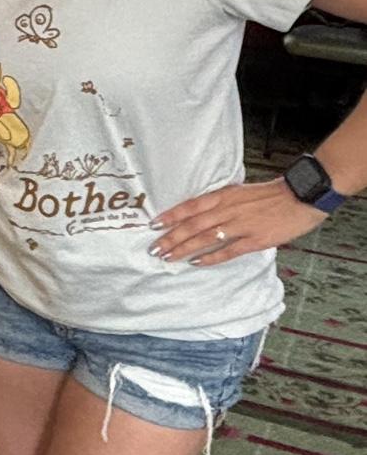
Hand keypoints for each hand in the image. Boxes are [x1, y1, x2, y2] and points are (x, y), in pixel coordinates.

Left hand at [150, 177, 326, 265]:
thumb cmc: (270, 194)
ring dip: (184, 248)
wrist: (301, 197)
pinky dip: (210, 257)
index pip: (191, 206)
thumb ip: (220, 202)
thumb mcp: (240, 191)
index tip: (153, 225)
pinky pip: (228, 251)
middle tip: (154, 248)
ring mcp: (241, 225)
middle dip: (171, 237)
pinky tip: (196, 263)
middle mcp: (228, 209)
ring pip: (205, 238)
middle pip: (193, 224)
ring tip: (168, 257)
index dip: (171, 216)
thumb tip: (199, 212)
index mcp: (224, 196)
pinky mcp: (255, 240)